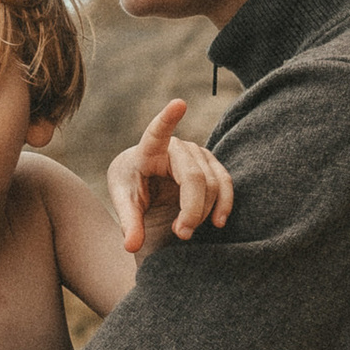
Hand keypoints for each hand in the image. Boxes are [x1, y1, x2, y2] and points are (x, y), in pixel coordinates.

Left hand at [107, 100, 235, 255]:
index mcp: (149, 150)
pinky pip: (225, 184)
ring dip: (202, 212)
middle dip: (191, 210)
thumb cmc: (131, 186)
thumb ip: (128, 223)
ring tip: (184, 232)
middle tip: (181, 233)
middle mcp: (176, 147)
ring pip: (211, 184)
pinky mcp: (211, 165)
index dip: (168, 118)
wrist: (145, 181)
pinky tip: (218, 222)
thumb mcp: (125, 203)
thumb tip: (131, 246)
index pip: (157, 132)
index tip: (179, 103)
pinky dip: (224, 204)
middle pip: (194, 178)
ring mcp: (197, 154)